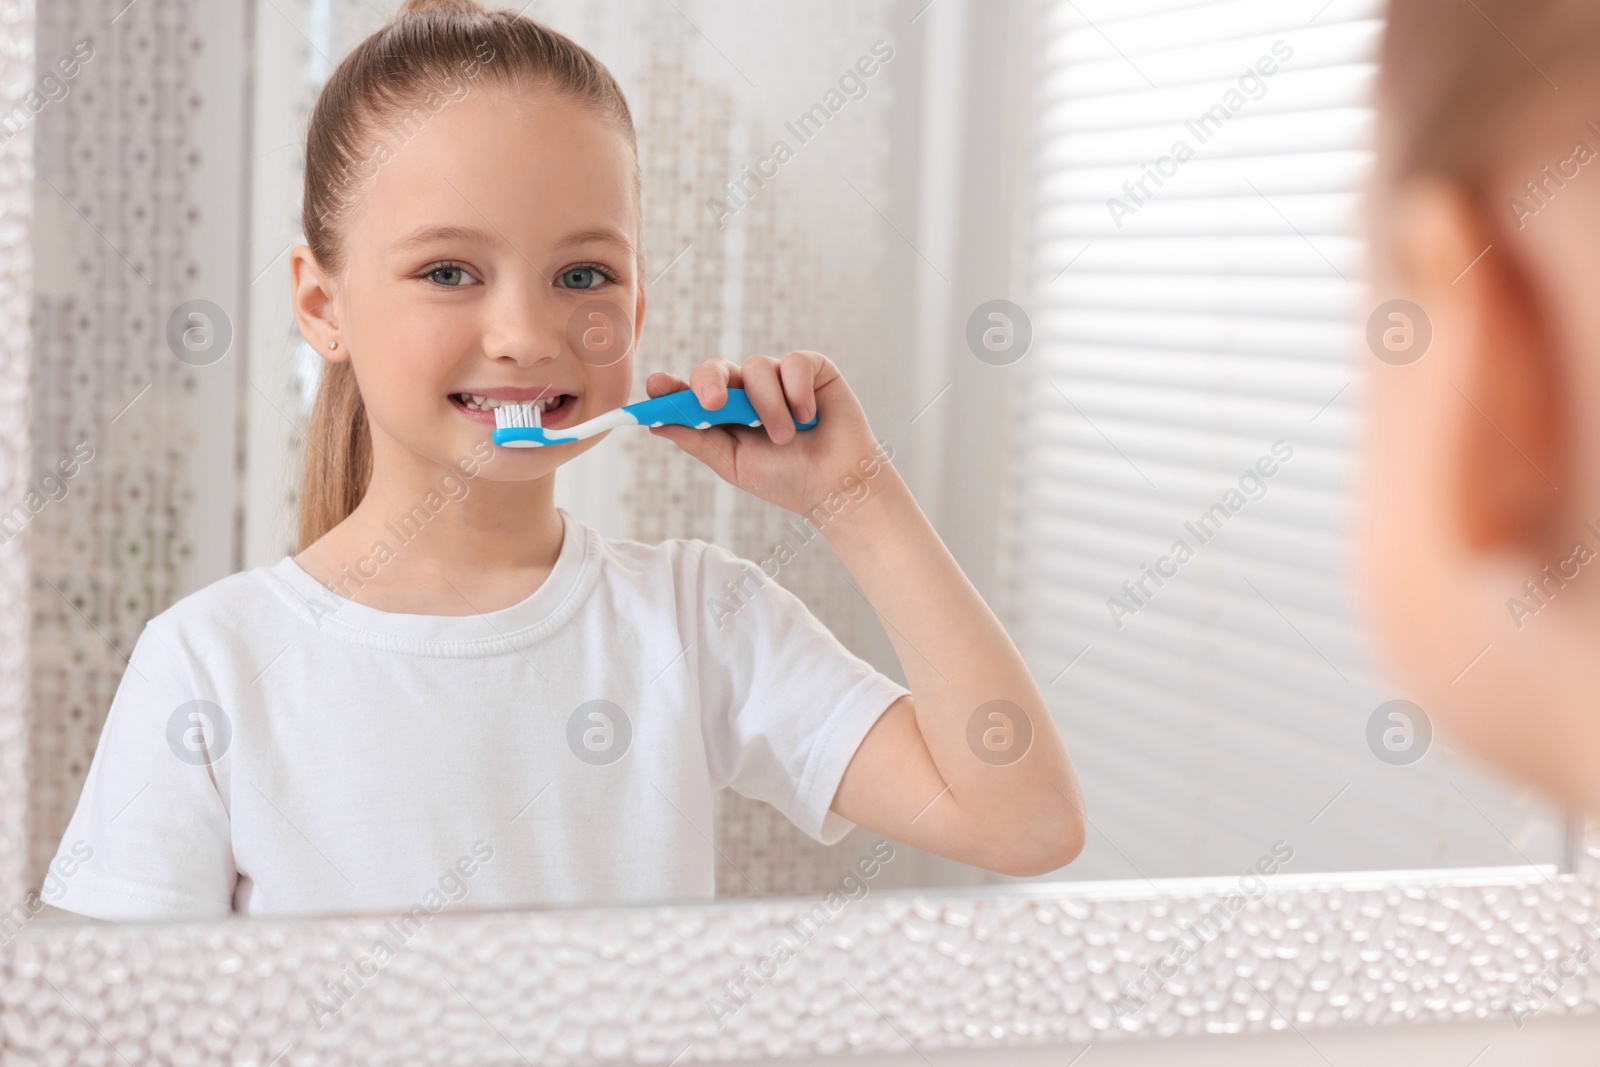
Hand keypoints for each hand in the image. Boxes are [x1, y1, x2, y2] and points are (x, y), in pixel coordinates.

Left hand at [645, 352, 889, 516]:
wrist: (835, 485)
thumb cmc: (787, 479)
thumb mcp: (734, 464)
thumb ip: (698, 441)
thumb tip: (656, 424)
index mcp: (725, 413)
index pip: (691, 392)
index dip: (671, 387)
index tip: (655, 388)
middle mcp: (748, 390)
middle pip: (716, 368)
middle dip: (710, 382)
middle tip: (713, 404)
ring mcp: (779, 378)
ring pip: (757, 367)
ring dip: (769, 408)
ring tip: (786, 438)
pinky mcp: (812, 369)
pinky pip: (793, 364)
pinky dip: (798, 393)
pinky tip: (810, 418)